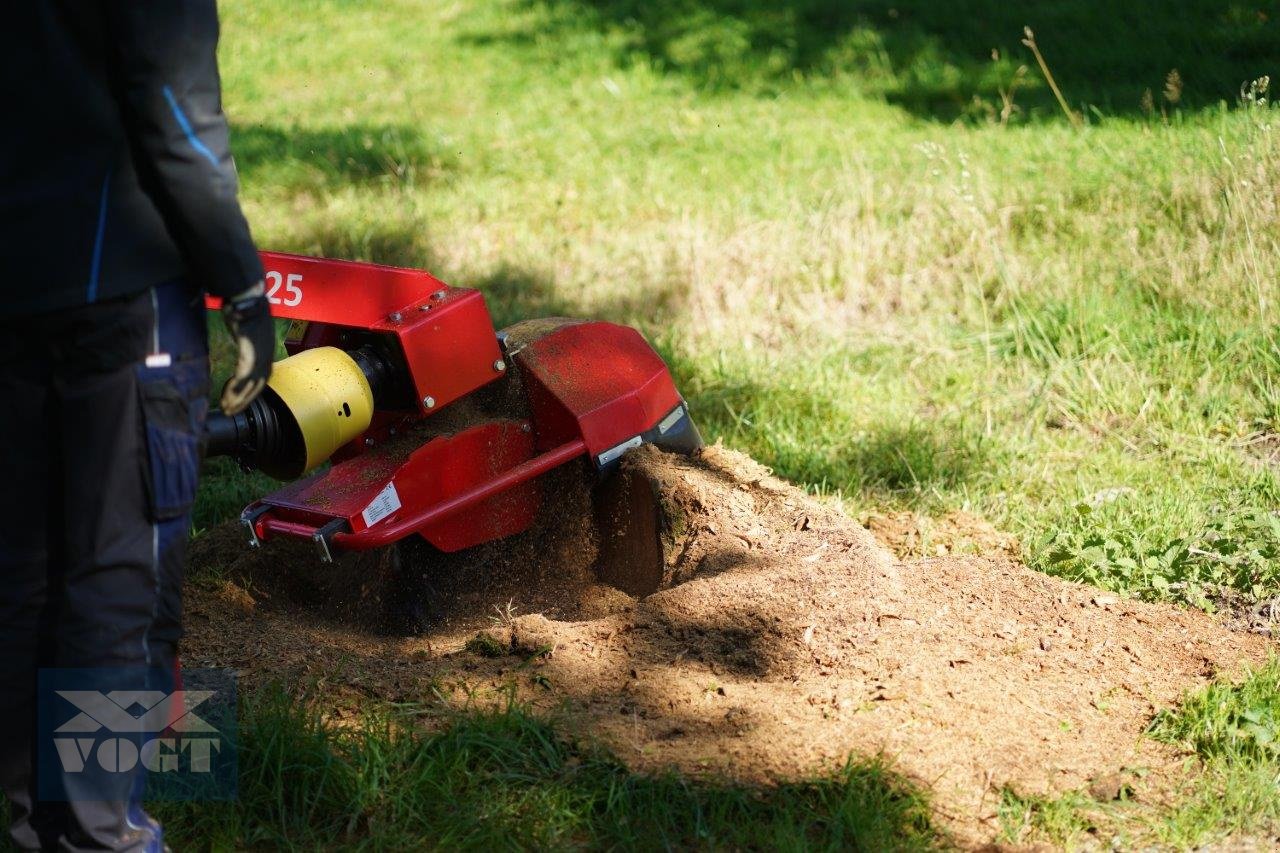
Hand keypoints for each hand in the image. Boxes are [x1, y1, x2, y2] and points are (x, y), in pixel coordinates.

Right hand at [219, 281, 274, 414]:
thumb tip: (241, 351)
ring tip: (226, 407)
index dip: (250, 392)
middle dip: (245, 400)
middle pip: (259, 384)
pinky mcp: (251, 348)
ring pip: (252, 382)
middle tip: (231, 410)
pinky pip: (245, 372)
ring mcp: (261, 351)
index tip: (239, 401)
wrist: (246, 293)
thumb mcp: (247, 329)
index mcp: (267, 350)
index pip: (261, 378)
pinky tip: (228, 395)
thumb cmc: (245, 308)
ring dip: (239, 397)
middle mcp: (267, 353)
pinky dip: (238, 386)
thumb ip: (246, 342)